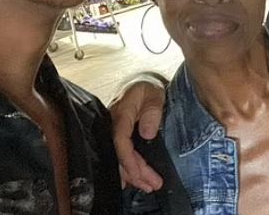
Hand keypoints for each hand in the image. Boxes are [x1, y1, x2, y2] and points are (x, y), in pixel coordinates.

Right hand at [109, 76, 166, 191]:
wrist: (141, 81)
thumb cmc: (148, 86)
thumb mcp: (155, 93)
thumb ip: (152, 111)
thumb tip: (147, 133)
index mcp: (121, 112)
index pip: (120, 140)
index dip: (129, 159)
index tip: (141, 173)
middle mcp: (113, 124)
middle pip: (119, 153)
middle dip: (135, 172)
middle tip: (152, 184)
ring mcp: (114, 131)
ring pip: (120, 157)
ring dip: (133, 174)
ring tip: (149, 185)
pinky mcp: (119, 135)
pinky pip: (121, 153)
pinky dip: (129, 168)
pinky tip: (134, 179)